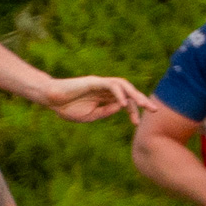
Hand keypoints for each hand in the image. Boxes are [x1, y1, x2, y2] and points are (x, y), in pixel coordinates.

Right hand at [38, 75, 156, 124]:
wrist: (51, 99)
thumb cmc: (68, 108)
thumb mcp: (91, 115)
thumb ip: (107, 111)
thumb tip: (123, 106)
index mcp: (105, 97)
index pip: (125, 101)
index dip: (133, 111)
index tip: (135, 123)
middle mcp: (105, 89)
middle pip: (128, 91)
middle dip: (142, 100)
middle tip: (154, 110)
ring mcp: (100, 84)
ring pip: (123, 85)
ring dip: (134, 94)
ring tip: (143, 104)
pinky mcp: (93, 82)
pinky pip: (110, 85)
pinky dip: (118, 93)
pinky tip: (123, 104)